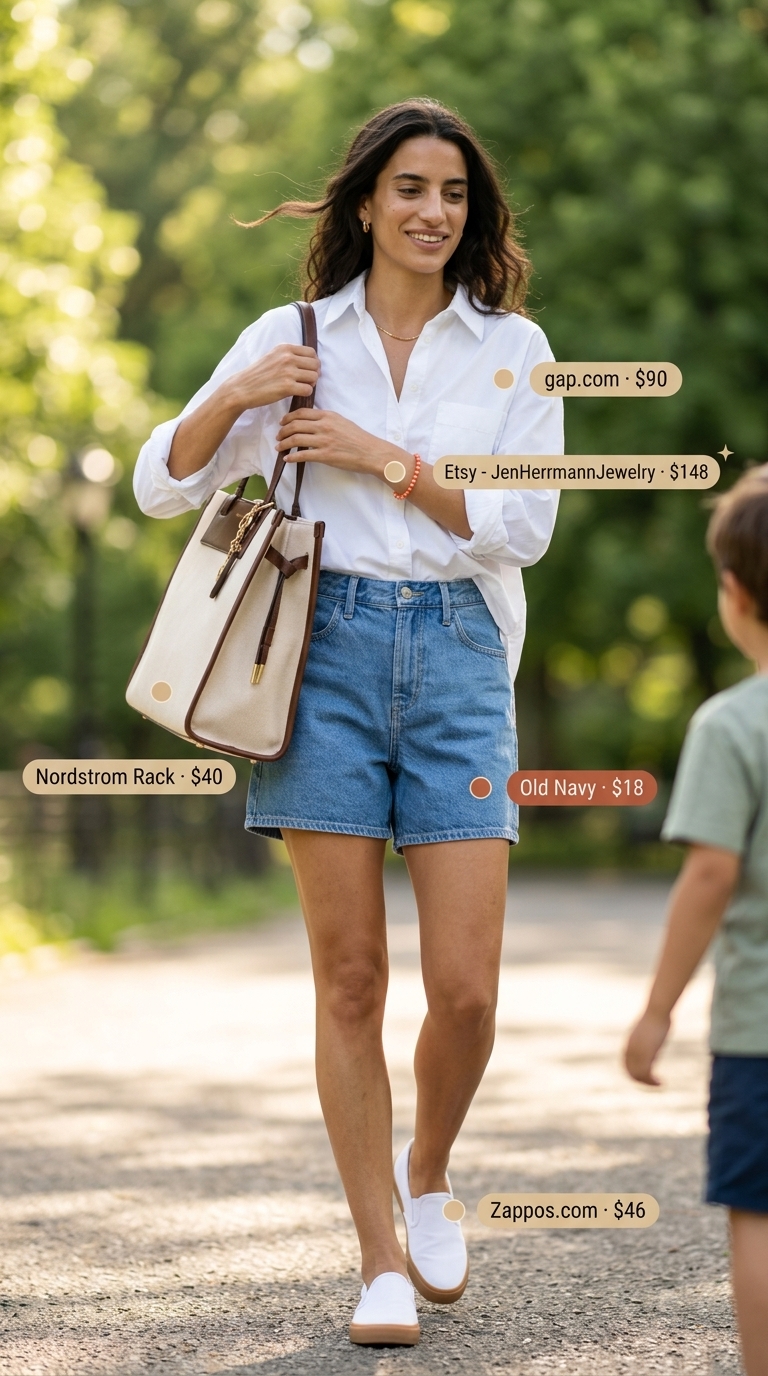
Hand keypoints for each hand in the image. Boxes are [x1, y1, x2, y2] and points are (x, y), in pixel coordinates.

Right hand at [224, 344, 319, 412]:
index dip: (313, 363)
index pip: (312, 352)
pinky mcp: (287, 387)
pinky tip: (297, 394)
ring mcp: (287, 372)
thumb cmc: (258, 375)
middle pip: (316, 365)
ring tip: (300, 387)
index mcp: (285, 348)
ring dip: (310, 384)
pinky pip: (308, 390)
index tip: (307, 371)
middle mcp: (287, 357)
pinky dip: (305, 393)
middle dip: (314, 374)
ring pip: (314, 377)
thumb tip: (310, 360)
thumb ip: (289, 355)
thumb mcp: (272, 356)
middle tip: (306, 381)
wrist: (241, 388)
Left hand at [275, 407, 396, 475]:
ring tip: (279, 447)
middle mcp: (324, 426)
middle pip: (295, 425)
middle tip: (278, 436)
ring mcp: (324, 441)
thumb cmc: (358, 438)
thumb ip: (326, 420)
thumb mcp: (342, 422)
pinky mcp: (325, 455)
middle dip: (282, 431)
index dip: (288, 417)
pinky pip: (303, 455)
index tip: (282, 422)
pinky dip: (292, 457)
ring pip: (296, 439)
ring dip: (284, 443)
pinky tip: (287, 459)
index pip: (302, 413)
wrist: (371, 452)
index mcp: (328, 416)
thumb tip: (312, 421)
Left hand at [623, 1008, 670, 1085]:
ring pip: (638, 1075)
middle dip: (641, 1080)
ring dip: (648, 1083)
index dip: (633, 1073)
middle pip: (630, 1071)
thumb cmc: (657, 1016)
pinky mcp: (646, 1054)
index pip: (626, 1064)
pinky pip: (646, 1074)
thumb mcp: (650, 1029)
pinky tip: (662, 1083)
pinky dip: (653, 1082)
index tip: (646, 1076)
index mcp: (629, 1043)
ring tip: (660, 1084)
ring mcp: (637, 1052)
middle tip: (654, 1083)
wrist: (657, 1011)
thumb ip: (649, 1038)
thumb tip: (655, 1039)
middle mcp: (630, 1049)